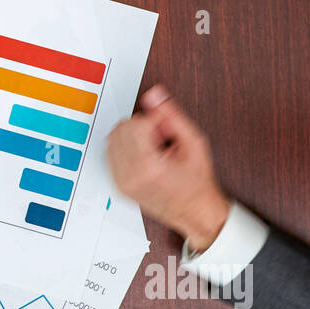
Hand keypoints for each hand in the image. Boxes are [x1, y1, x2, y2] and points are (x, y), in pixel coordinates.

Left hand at [108, 85, 230, 250]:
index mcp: (148, 166)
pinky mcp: (118, 185)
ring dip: (131, 137)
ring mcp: (121, 182)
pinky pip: (111, 154)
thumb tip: (154, 95)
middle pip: (120, 129)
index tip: (167, 133)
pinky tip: (146, 157)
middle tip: (161, 140)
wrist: (195, 213)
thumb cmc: (198, 183)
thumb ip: (173, 115)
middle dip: (140, 127)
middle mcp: (129, 175)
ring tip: (154, 150)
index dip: (153, 122)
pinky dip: (126, 149)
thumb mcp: (194, 143)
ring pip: (112, 139)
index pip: (135, 123)